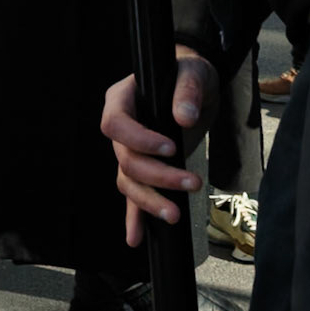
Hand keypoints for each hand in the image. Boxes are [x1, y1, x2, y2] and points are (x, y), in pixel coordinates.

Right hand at [101, 51, 218, 245]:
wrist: (194, 84)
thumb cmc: (188, 72)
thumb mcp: (193, 73)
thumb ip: (186, 91)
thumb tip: (183, 117)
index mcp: (122, 99)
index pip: (115, 123)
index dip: (138, 140)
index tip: (169, 148)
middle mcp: (121, 129)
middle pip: (126, 160)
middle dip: (157, 177)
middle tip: (192, 183)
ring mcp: (130, 151)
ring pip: (128, 182)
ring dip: (149, 201)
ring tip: (177, 215)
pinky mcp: (145, 168)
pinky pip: (132, 196)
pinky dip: (134, 217)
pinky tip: (136, 238)